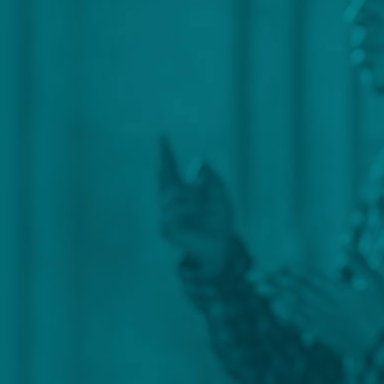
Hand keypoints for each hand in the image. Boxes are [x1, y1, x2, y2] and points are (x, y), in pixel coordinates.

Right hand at [158, 135, 235, 277]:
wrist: (220, 246)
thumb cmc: (219, 221)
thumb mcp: (220, 195)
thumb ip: (211, 178)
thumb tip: (199, 162)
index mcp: (183, 192)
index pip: (171, 170)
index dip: (166, 155)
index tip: (162, 137)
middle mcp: (172, 203)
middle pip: (165, 180)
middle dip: (166, 168)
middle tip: (170, 158)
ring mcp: (168, 216)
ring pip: (171, 196)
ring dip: (186, 195)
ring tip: (199, 202)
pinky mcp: (169, 229)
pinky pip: (173, 215)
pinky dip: (185, 210)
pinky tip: (194, 210)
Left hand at [260, 264, 383, 356]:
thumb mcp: (376, 282)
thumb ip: (357, 262)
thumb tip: (343, 240)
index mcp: (338, 291)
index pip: (309, 277)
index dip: (290, 270)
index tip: (273, 263)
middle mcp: (326, 305)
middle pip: (295, 290)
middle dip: (273, 281)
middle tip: (252, 276)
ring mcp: (324, 321)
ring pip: (294, 305)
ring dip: (275, 295)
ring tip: (258, 289)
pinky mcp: (325, 334)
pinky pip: (301, 322)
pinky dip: (288, 315)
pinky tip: (277, 310)